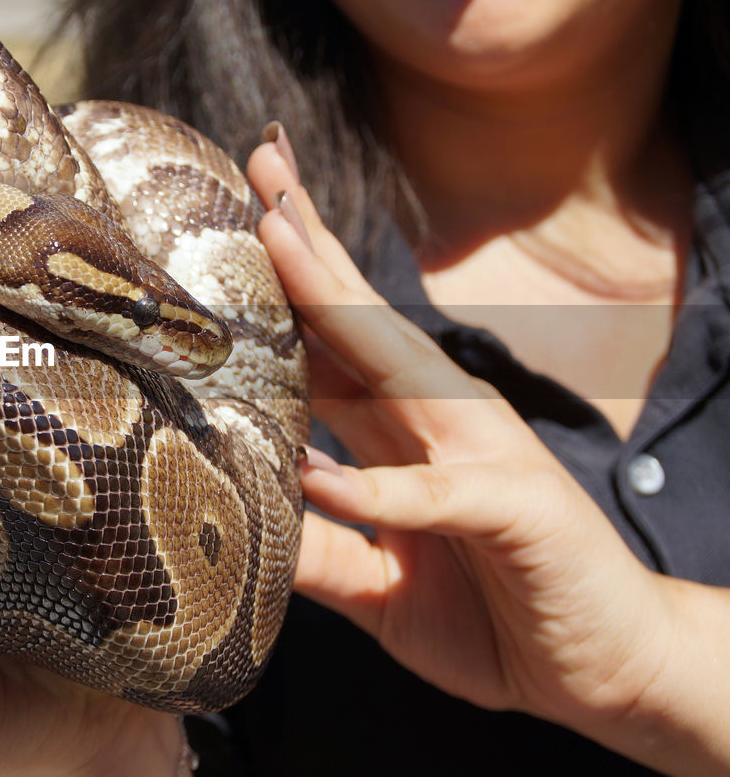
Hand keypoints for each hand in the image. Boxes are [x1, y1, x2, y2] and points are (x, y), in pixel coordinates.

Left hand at [246, 130, 729, 773]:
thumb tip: (236, 522)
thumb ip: (314, 549)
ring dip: (334, 308)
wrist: (608, 672)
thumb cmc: (490, 612)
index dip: (280, 280)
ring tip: (276, 242)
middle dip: (306, 242)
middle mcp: (440, 420)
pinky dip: (378, 489)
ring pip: (398, 367)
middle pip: (359, 319)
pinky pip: (435, 495)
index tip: (229, 216)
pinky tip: (322, 476)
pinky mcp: (515, 510)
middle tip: (259, 164)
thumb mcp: (376, 587)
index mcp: (402, 427)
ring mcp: (482, 455)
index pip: (330, 340)